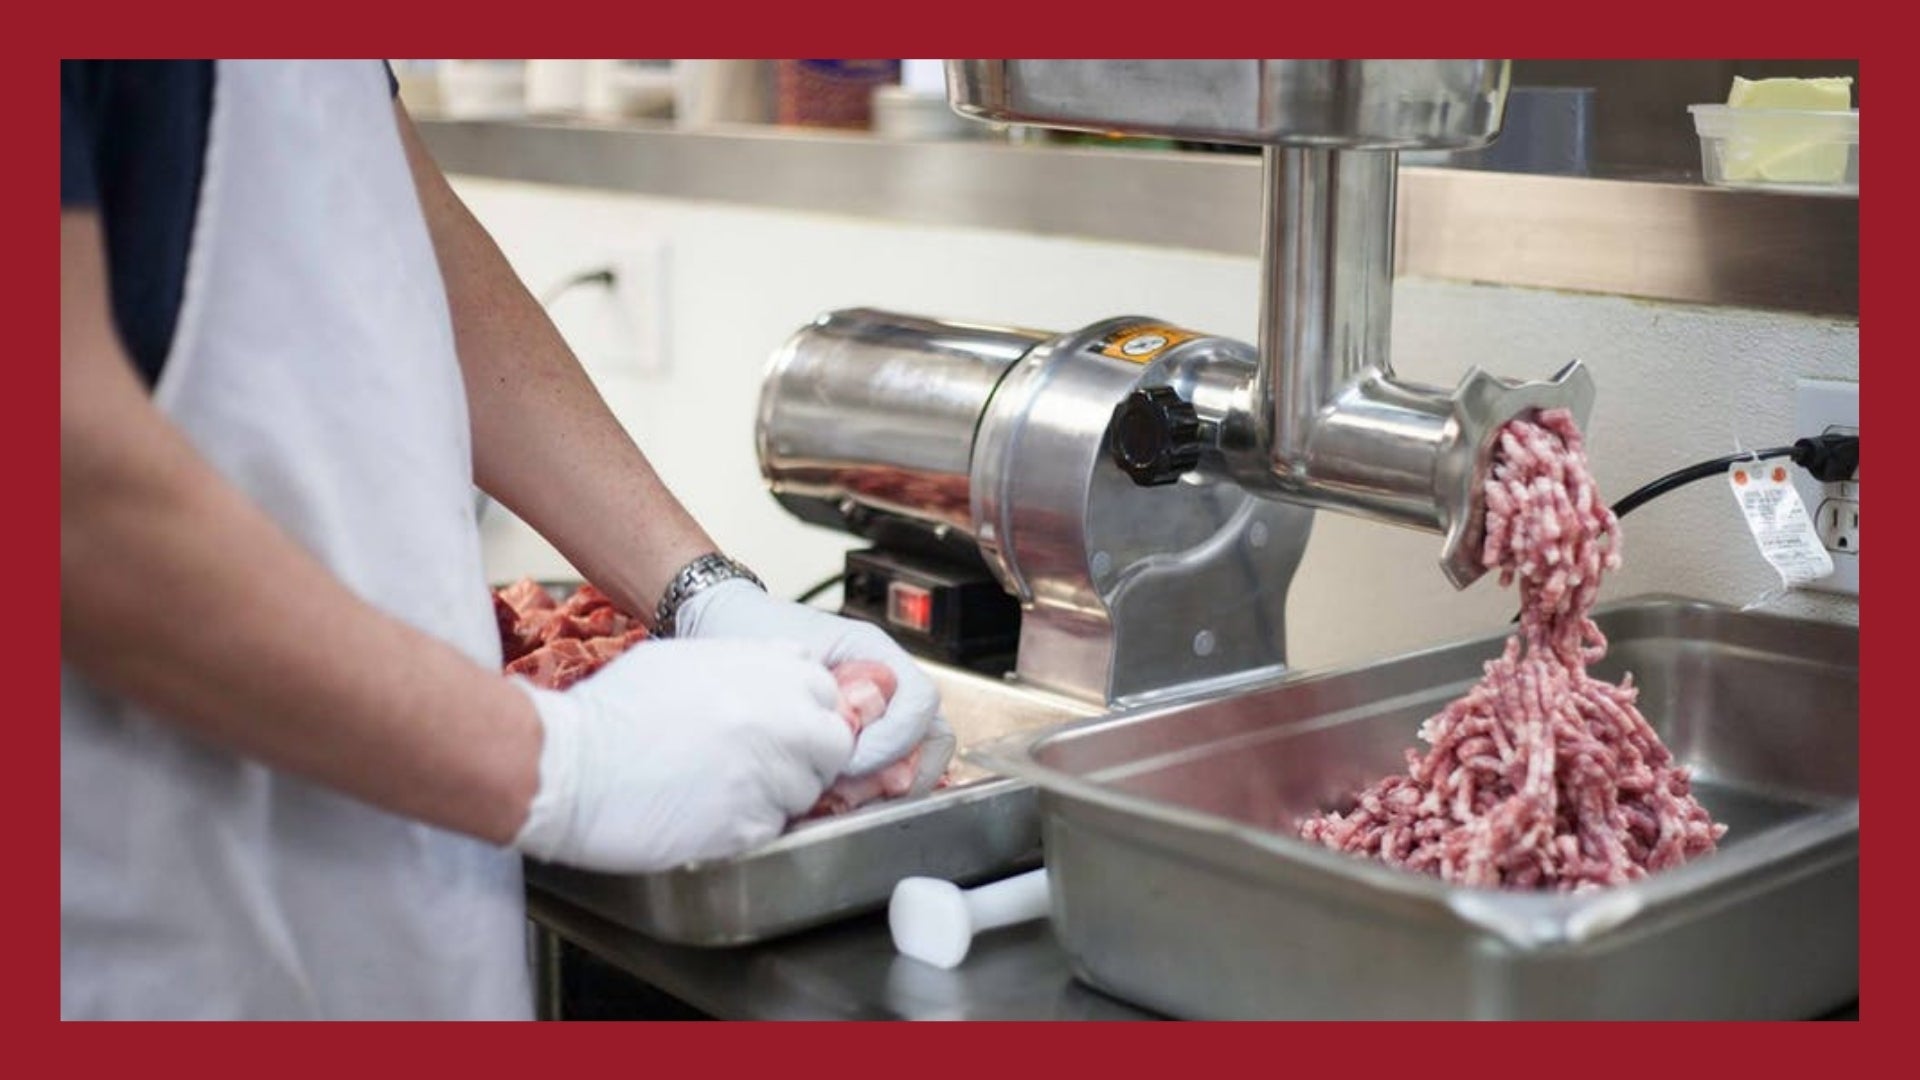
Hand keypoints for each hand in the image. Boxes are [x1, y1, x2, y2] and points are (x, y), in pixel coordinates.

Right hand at [509, 638, 852, 871]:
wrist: (567, 765)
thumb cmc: (613, 712)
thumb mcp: (687, 660)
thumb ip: (749, 666)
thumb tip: (785, 673)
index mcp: (766, 671)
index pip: (828, 692)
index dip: (806, 713)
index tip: (787, 726)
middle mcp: (779, 718)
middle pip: (832, 745)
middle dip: (806, 757)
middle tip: (761, 765)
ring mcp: (768, 774)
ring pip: (804, 793)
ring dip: (776, 794)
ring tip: (719, 788)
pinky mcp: (749, 825)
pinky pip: (771, 828)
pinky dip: (747, 825)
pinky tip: (705, 811)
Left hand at [676, 580, 951, 783]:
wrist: (724, 625)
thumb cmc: (753, 634)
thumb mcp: (787, 662)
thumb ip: (826, 700)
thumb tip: (852, 745)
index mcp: (877, 654)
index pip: (920, 703)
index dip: (894, 741)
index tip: (850, 761)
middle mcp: (889, 683)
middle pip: (932, 739)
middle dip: (897, 774)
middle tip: (850, 793)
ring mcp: (881, 712)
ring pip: (915, 760)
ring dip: (884, 788)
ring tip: (838, 799)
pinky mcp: (863, 738)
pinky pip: (888, 771)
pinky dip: (868, 792)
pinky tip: (830, 799)